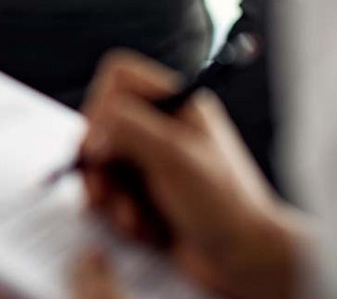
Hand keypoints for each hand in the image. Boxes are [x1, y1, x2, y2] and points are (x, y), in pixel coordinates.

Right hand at [79, 50, 308, 298]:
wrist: (245, 259)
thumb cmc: (223, 203)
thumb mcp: (176, 155)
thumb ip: (129, 128)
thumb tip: (92, 131)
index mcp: (175, 104)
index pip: (119, 77)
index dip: (102, 104)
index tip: (101, 144)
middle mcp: (160, 127)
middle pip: (101, 124)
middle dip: (101, 164)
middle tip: (107, 191)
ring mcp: (150, 161)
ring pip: (101, 164)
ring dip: (111, 197)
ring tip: (135, 218)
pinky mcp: (143, 194)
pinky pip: (109, 196)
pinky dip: (119, 216)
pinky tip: (146, 230)